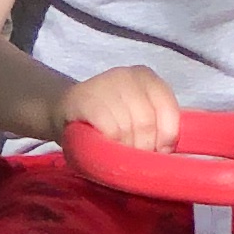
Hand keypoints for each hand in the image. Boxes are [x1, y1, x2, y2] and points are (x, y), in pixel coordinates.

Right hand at [55, 64, 180, 152]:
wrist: (65, 111)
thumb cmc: (109, 118)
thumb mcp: (137, 117)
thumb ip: (156, 127)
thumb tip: (166, 153)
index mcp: (147, 77)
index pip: (169, 110)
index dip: (166, 137)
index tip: (157, 152)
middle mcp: (128, 75)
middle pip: (146, 121)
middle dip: (143, 147)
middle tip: (133, 158)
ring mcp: (105, 84)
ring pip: (127, 127)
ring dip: (124, 149)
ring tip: (117, 153)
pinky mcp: (84, 99)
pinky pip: (108, 128)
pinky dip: (109, 144)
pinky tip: (103, 145)